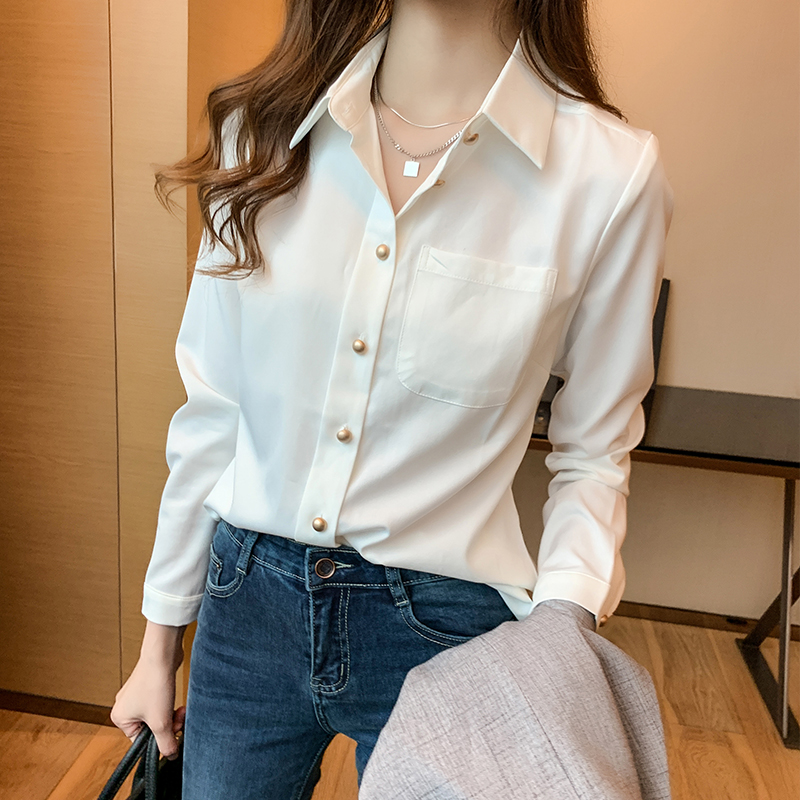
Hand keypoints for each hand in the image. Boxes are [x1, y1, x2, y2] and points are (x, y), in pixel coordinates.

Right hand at [110, 622, 187, 759]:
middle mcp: (125, 706)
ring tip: (178, 709)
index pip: (139, 741)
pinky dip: (169, 704)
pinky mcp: (149, 686)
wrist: (163, 655)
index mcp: (120, 718)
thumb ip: (165, 743)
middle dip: (167, 725)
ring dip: (170, 715)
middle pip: (150, 728)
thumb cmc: (155, 683)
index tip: (171, 736)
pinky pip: (160, 703)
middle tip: (177, 719)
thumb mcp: (161, 722)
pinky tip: (176, 700)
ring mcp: (136, 695)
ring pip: (157, 715)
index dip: (157, 740)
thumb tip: (170, 755)